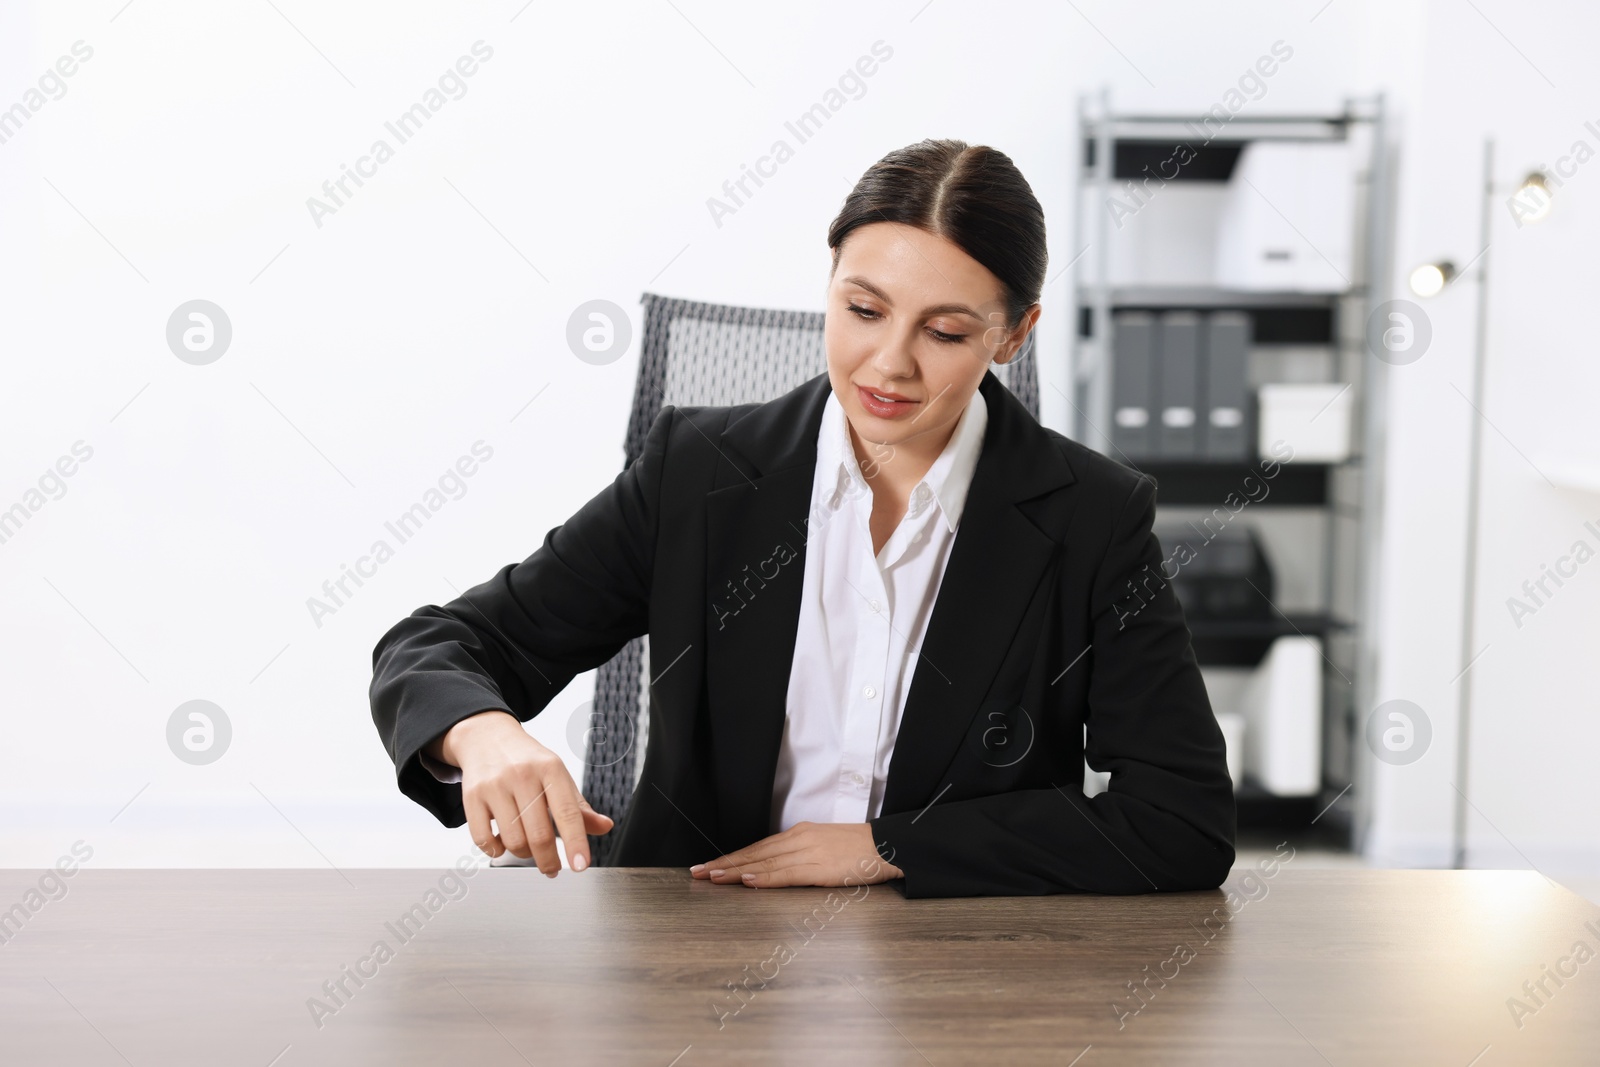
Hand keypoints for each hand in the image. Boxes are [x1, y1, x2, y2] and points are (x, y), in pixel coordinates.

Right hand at [433, 710, 612, 875]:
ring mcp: (495, 785)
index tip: (580, 866)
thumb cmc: (528, 762)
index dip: (576, 843)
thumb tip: (605, 827)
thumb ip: (580, 807)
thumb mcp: (558, 776)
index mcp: (551, 769)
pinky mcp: (471, 796)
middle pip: (539, 834)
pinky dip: (495, 851)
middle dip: (549, 860)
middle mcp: (522, 775)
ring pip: (513, 841)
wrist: (487, 737)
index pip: (568, 812)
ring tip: (527, 847)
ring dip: (523, 854)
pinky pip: (483, 840)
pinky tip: (502, 844)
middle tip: (553, 869)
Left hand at [690, 822, 903, 887]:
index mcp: (799, 834)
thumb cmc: (859, 850)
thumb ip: (800, 855)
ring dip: (735, 871)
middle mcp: (798, 839)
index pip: (757, 848)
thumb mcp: (824, 847)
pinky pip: (786, 874)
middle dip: (723, 864)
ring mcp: (808, 852)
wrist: (888, 845)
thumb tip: (775, 869)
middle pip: (754, 853)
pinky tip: (747, 880)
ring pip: (764, 863)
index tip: (708, 866)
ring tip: (712, 878)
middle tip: (696, 873)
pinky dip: (765, 878)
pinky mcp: (820, 868)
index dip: (731, 857)